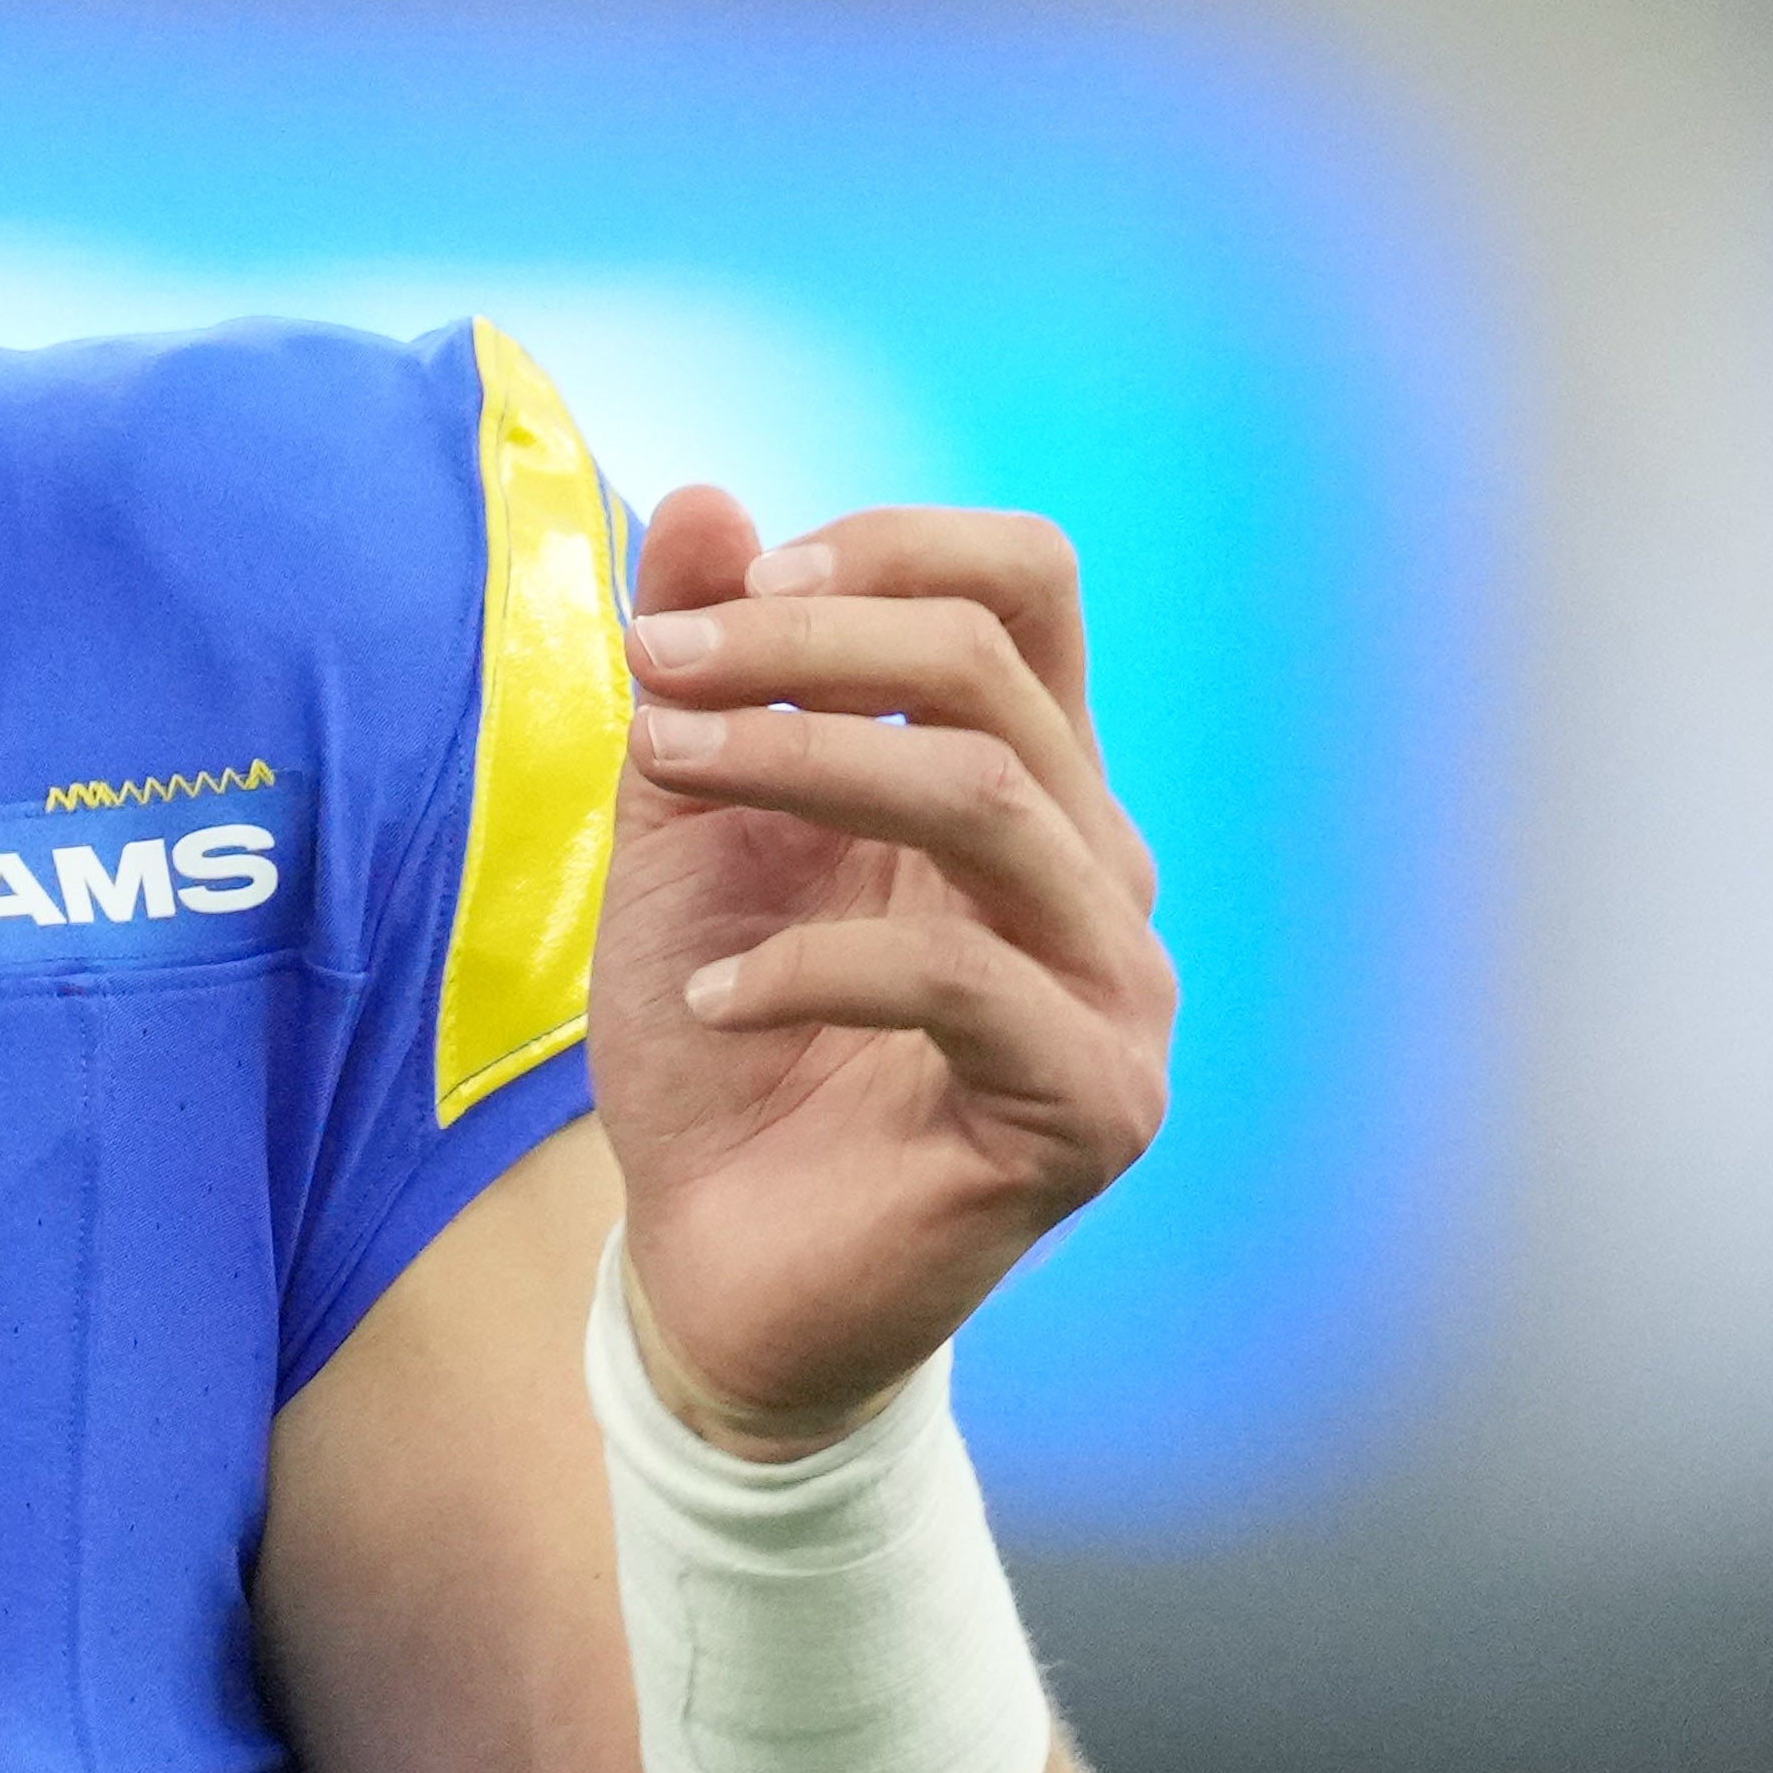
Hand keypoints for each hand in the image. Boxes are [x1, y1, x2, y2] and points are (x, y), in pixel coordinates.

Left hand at [587, 489, 1173, 1452]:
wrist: (714, 1274)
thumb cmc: (720, 1053)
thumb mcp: (684, 843)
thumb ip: (701, 683)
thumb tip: (707, 498)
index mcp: (1029, 784)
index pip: (1027, 585)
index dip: (884, 551)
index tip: (723, 591)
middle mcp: (1099, 870)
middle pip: (998, 671)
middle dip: (804, 645)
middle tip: (655, 665)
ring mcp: (1117, 992)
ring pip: (991, 798)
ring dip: (802, 760)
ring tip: (666, 774)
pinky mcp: (1092, 1108)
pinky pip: (962, 981)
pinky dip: (808, 963)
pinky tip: (708, 996)